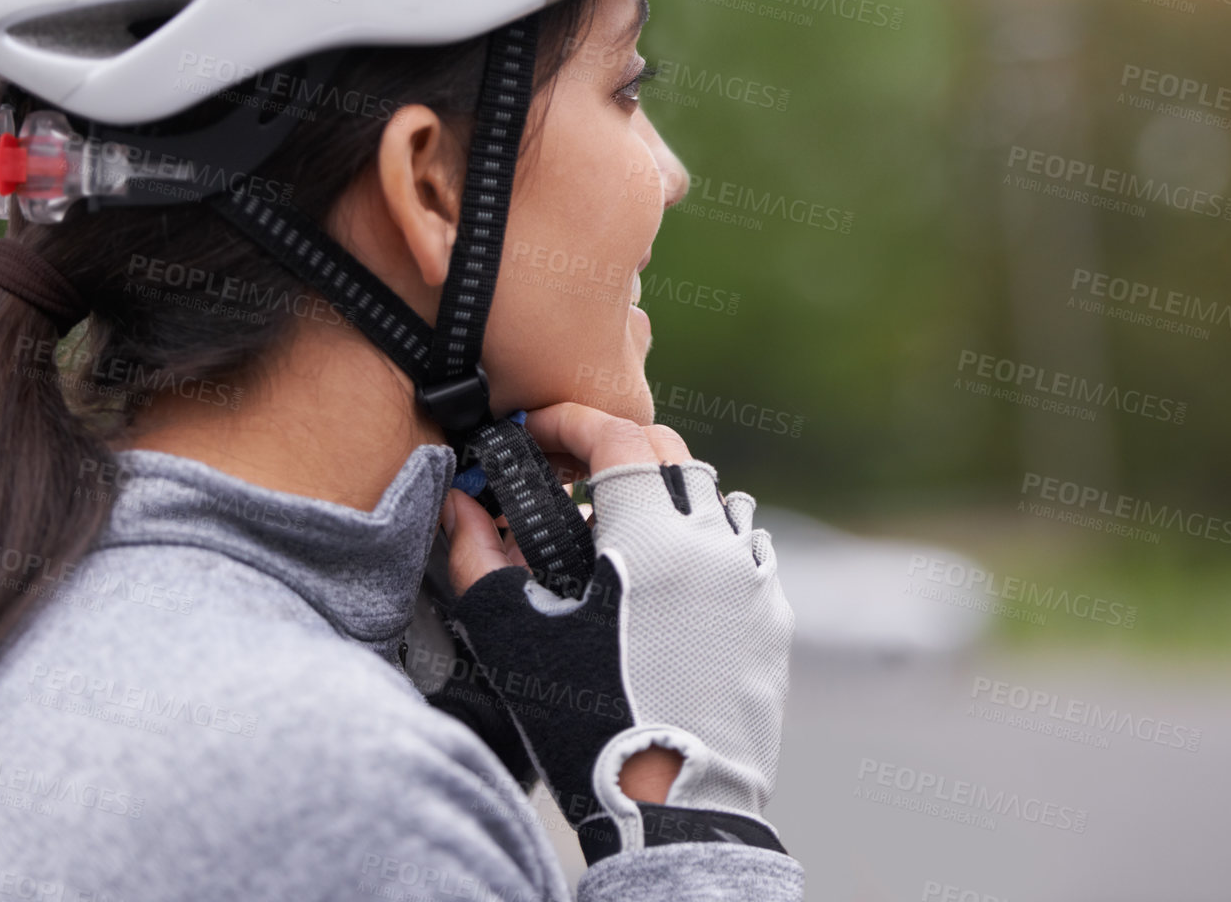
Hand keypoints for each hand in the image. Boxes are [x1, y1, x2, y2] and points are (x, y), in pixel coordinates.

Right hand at [441, 402, 793, 859]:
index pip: (617, 438)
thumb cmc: (590, 723)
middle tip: (568, 473)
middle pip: (669, 454)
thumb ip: (479, 556)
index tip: (536, 434)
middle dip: (615, 449)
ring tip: (616, 530)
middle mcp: (714, 544)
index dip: (570, 424)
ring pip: (711, 497)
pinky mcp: (771, 616)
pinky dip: (701, 540)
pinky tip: (667, 576)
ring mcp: (751, 579)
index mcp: (653, 538)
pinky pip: (740, 548)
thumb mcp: (517, 635)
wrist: (678, 806)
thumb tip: (459, 504)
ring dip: (662, 493)